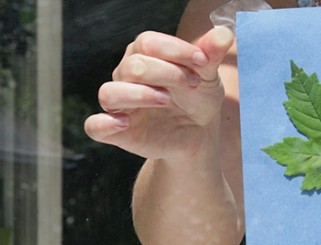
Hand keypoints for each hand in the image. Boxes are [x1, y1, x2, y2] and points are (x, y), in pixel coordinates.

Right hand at [84, 26, 234, 160]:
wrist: (198, 134)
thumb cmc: (197, 98)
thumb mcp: (208, 76)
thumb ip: (212, 54)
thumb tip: (225, 33)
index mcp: (144, 55)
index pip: (147, 42)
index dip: (175, 50)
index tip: (203, 61)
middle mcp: (125, 75)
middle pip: (134, 66)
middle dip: (167, 74)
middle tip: (191, 85)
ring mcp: (120, 103)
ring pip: (109, 93)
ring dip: (139, 95)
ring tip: (165, 100)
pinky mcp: (116, 131)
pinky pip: (95, 126)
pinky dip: (105, 124)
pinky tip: (126, 123)